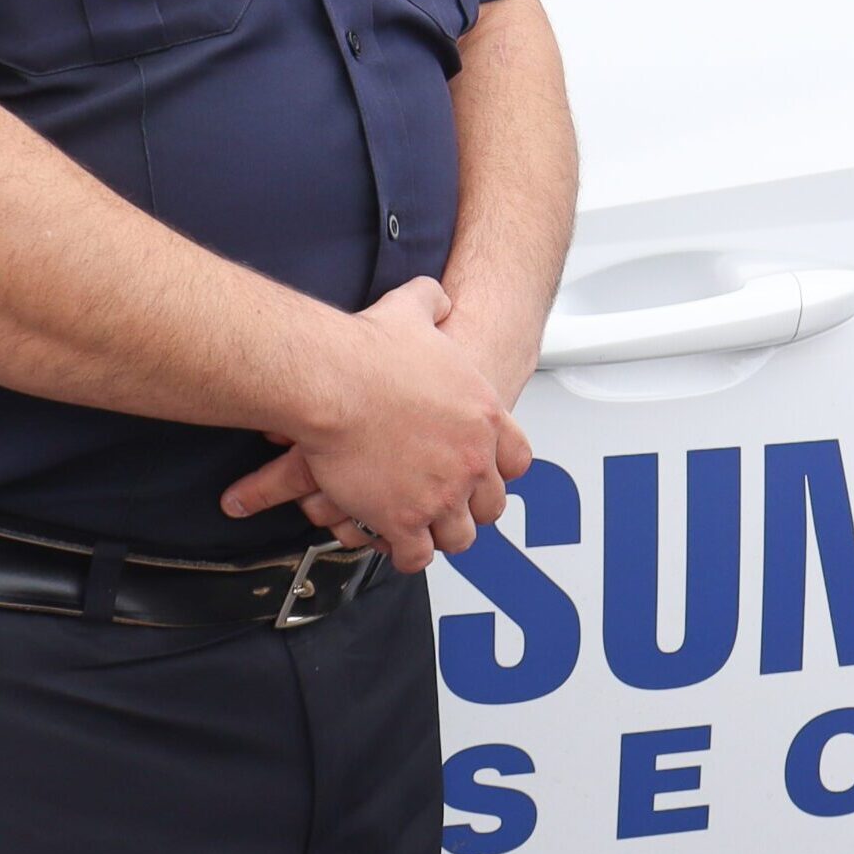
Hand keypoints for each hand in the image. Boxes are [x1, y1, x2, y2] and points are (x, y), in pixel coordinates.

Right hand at [220, 278, 527, 572]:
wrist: (336, 381)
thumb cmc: (370, 348)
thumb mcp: (415, 308)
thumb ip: (434, 303)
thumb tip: (438, 298)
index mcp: (484, 414)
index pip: (517, 458)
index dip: (500, 468)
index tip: (486, 473)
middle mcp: (472, 460)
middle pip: (491, 504)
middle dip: (472, 507)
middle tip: (453, 505)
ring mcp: (441, 494)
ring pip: (458, 536)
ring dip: (442, 534)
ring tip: (426, 530)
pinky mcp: (404, 520)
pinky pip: (416, 555)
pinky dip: (407, 554)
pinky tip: (395, 544)